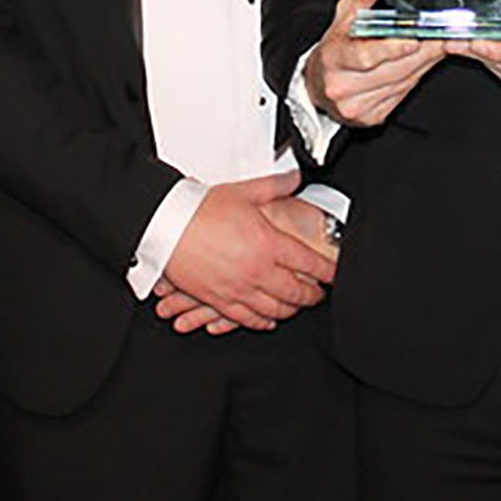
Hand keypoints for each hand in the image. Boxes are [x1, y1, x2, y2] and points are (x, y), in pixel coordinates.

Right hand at [159, 173, 336, 331]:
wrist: (166, 226)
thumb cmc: (199, 210)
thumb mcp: (243, 192)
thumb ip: (274, 185)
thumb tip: (294, 178)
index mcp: (267, 243)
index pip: (309, 263)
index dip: (327, 271)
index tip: (334, 275)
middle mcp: (257, 271)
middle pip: (296, 292)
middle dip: (312, 295)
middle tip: (318, 294)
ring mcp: (238, 289)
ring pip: (275, 310)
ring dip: (290, 310)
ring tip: (297, 306)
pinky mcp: (219, 300)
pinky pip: (247, 319)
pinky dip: (262, 322)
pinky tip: (268, 320)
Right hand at [304, 0, 445, 126]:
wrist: (318, 85)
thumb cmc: (335, 47)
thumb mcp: (344, 15)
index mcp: (334, 60)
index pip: (364, 56)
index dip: (391, 49)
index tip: (414, 38)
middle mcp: (344, 86)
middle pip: (394, 69)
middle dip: (423, 50)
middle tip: (445, 34)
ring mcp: (359, 106)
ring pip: (404, 82)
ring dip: (425, 62)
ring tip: (440, 43)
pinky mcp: (373, 116)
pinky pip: (403, 94)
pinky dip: (417, 76)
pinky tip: (423, 61)